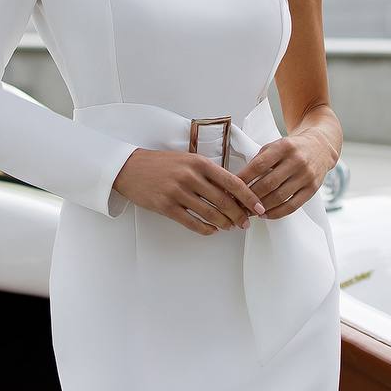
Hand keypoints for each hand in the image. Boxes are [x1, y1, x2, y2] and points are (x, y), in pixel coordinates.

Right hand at [112, 148, 268, 236]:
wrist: (131, 168)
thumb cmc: (163, 164)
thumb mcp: (188, 160)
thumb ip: (209, 173)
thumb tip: (233, 192)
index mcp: (199, 162)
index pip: (232, 181)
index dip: (248, 197)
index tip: (259, 207)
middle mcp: (190, 176)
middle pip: (223, 200)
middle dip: (239, 215)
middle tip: (246, 223)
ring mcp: (177, 192)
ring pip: (210, 213)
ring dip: (224, 223)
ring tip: (230, 227)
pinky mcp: (166, 206)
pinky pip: (192, 222)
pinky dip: (206, 229)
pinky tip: (212, 230)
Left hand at [234, 131, 333, 220]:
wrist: (320, 146)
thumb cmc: (292, 147)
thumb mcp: (275, 145)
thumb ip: (260, 160)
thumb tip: (239, 180)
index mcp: (284, 147)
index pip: (259, 165)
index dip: (243, 178)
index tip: (231, 187)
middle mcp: (296, 161)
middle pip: (268, 183)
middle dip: (250, 196)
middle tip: (237, 204)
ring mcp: (306, 175)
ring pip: (279, 197)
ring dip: (261, 207)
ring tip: (249, 211)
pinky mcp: (312, 188)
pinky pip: (292, 206)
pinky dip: (276, 213)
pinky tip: (265, 214)